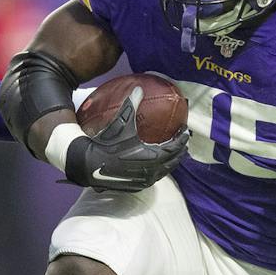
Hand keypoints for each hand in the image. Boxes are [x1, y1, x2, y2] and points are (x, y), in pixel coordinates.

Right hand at [63, 86, 189, 191]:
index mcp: (153, 156)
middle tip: (184, 141)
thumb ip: (131, 105)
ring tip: (174, 154)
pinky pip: (154, 178)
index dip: (182, 137)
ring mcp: (145, 180)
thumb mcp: (121, 122)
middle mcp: (152, 171)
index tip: (185, 130)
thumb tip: (138, 88)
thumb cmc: (108, 142)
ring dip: (171, 162)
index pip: (175, 146)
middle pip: (173, 160)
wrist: (90, 164)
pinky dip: (160, 171)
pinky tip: (157, 166)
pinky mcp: (137, 186)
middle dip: (180, 150)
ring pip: (165, 171)